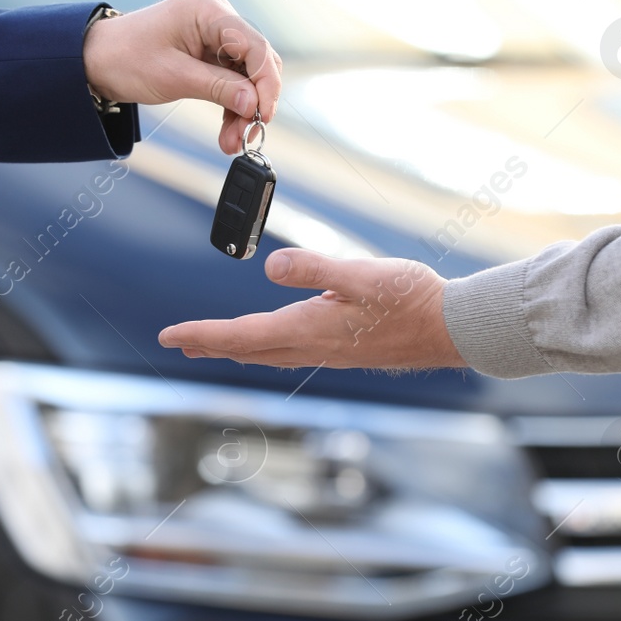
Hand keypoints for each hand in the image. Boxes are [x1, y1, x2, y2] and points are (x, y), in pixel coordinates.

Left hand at [82, 0, 281, 154]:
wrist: (95, 59)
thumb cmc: (126, 59)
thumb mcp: (174, 77)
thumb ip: (219, 88)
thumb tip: (254, 104)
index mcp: (209, 10)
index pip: (255, 46)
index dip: (265, 84)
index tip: (262, 116)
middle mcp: (217, 16)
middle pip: (256, 60)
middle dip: (253, 100)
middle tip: (246, 134)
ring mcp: (213, 32)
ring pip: (246, 74)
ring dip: (242, 107)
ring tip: (231, 140)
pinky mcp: (208, 49)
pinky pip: (231, 77)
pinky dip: (231, 103)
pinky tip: (227, 129)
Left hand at [158, 249, 467, 369]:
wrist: (451, 329)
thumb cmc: (412, 299)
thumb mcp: (362, 274)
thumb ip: (316, 269)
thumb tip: (269, 268)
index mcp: (309, 328)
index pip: (241, 334)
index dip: (202, 333)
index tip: (168, 335)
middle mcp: (313, 346)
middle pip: (247, 348)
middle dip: (209, 343)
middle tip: (177, 341)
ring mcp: (329, 351)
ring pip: (268, 353)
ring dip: (235, 348)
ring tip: (211, 343)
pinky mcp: (343, 349)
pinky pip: (289, 352)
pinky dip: (264, 348)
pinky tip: (271, 342)